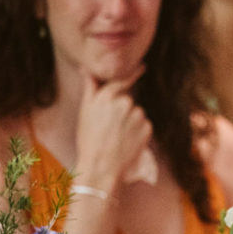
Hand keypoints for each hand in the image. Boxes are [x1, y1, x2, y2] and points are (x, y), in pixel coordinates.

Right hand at [74, 67, 151, 192]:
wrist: (101, 166)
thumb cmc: (89, 140)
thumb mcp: (85, 112)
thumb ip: (90, 89)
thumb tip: (87, 70)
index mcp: (107, 96)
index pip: (122, 81)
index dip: (133, 73)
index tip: (142, 67)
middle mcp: (125, 102)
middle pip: (127, 101)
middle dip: (122, 110)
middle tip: (110, 127)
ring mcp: (138, 114)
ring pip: (136, 113)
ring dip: (130, 121)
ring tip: (117, 136)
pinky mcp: (147, 127)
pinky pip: (143, 125)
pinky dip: (138, 131)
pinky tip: (127, 141)